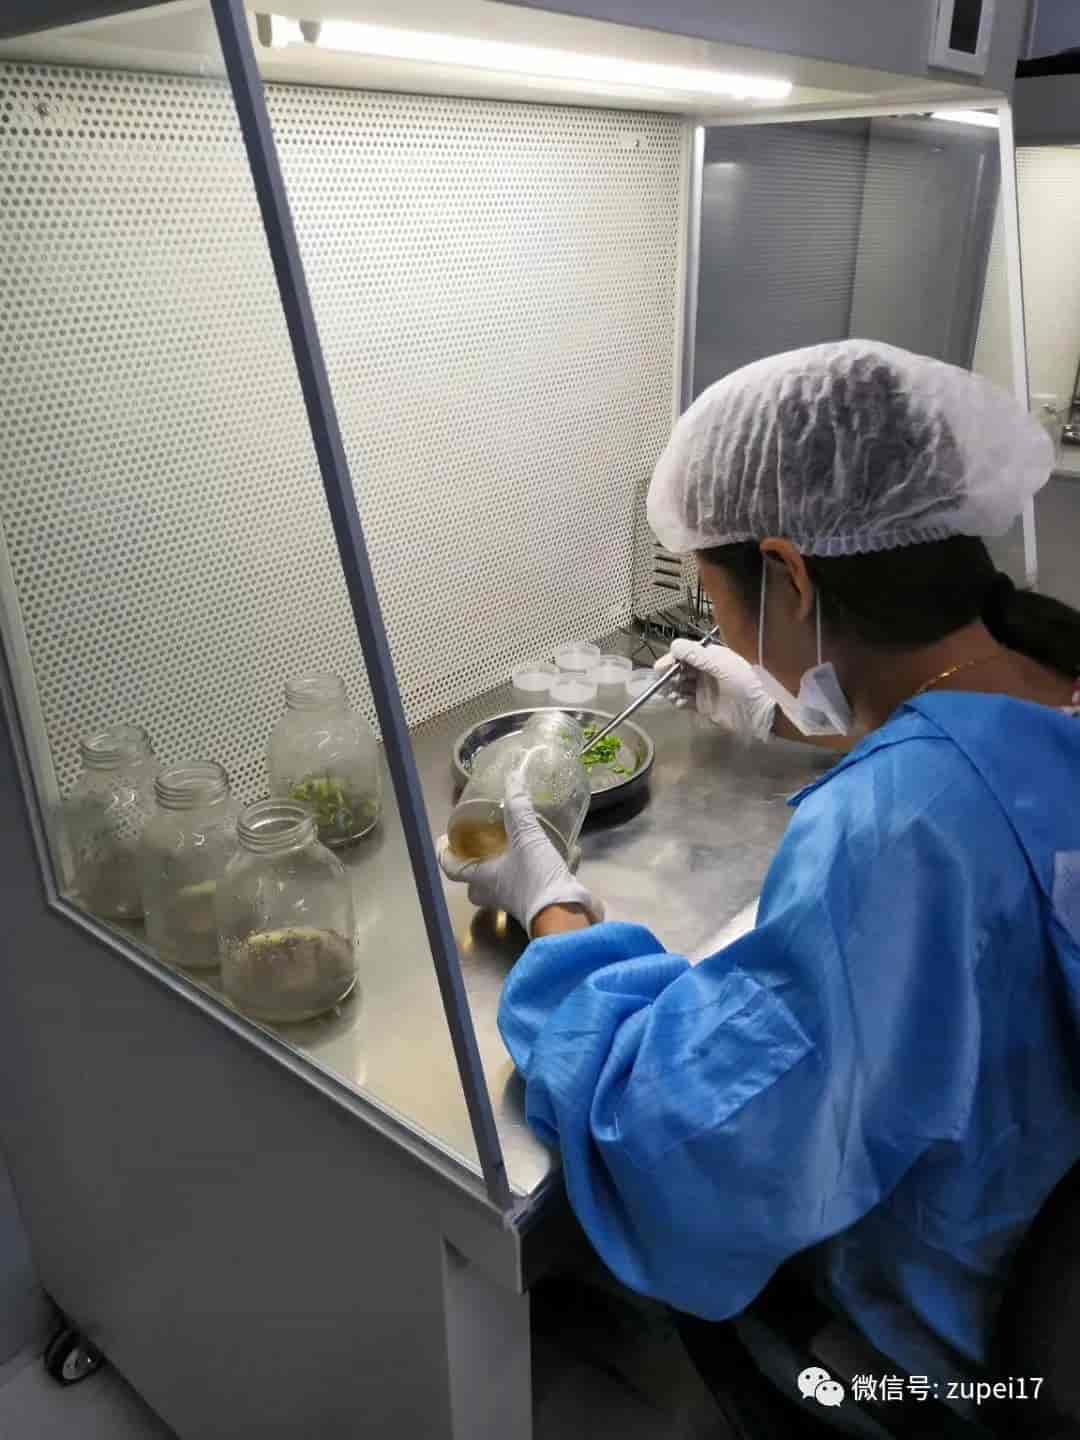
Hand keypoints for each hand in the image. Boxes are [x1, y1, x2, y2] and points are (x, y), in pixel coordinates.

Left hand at [438, 772, 603, 936]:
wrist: (567, 914)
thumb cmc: (536, 878)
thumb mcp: (526, 838)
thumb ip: (518, 808)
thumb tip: (513, 778)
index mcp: (482, 878)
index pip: (452, 868)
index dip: (444, 854)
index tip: (443, 839)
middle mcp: (495, 892)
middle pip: (475, 882)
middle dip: (474, 866)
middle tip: (479, 845)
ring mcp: (517, 899)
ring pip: (503, 883)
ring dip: (505, 866)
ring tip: (515, 844)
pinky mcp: (540, 900)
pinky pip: (533, 881)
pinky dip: (541, 866)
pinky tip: (558, 851)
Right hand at [655, 640, 775, 742]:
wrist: (761, 710)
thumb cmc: (745, 681)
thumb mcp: (720, 664)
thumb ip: (696, 655)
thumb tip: (674, 646)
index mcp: (711, 657)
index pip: (685, 654)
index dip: (672, 659)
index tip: (661, 668)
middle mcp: (706, 671)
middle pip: (679, 670)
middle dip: (669, 675)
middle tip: (663, 682)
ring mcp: (704, 689)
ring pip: (680, 686)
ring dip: (672, 688)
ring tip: (671, 693)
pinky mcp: (704, 706)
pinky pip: (685, 702)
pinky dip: (679, 701)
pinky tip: (679, 702)